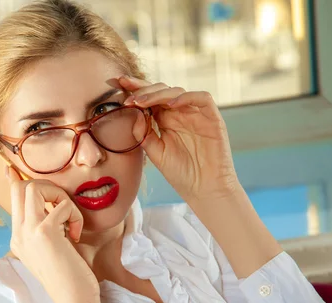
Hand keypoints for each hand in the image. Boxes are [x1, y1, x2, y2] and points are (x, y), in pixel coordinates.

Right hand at [6, 167, 100, 302]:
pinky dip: (74, 214)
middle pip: (21, 187)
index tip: (13, 169)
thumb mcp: (53, 249)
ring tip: (70, 221)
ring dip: (59, 197)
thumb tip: (53, 208)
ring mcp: (28, 232)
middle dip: (48, 188)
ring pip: (34, 188)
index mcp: (18, 238)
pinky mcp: (44, 232)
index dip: (16, 182)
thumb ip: (48, 229)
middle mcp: (18, 234)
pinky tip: (75, 235)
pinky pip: (61, 205)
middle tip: (64, 208)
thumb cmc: (70, 277)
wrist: (73, 300)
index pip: (13, 200)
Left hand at [119, 76, 239, 201]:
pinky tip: (170, 104)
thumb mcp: (155, 153)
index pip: (150, 99)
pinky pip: (202, 98)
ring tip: (142, 101)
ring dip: (158, 93)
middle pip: (162, 90)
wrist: (205, 189)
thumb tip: (132, 115)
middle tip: (127, 91)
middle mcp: (181, 114)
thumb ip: (143, 135)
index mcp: (166, 120)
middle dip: (143, 88)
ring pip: (178, 91)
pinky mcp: (213, 119)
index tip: (118, 84)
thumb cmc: (181, 173)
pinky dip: (186, 97)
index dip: (136, 90)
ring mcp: (197, 115)